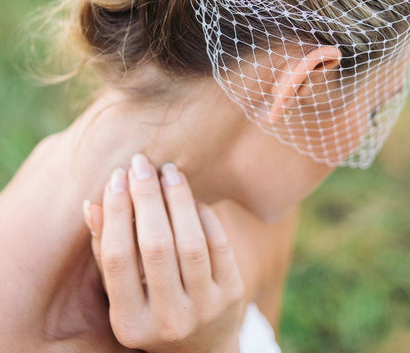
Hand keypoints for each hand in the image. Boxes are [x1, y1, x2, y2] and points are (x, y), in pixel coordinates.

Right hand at [83, 154, 243, 352]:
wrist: (202, 346)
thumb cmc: (151, 309)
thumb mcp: (123, 294)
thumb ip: (106, 252)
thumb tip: (91, 205)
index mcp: (130, 324)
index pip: (119, 259)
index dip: (116, 213)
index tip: (116, 176)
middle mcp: (169, 321)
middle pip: (156, 247)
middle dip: (147, 197)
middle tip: (141, 162)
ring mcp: (205, 309)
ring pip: (191, 243)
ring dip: (178, 199)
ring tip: (168, 170)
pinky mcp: (232, 295)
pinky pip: (218, 244)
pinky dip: (203, 215)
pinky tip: (190, 196)